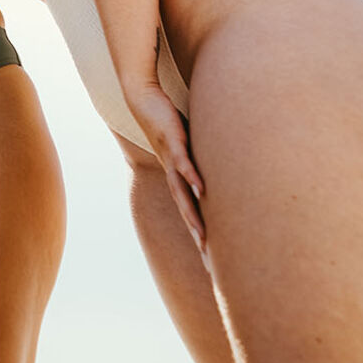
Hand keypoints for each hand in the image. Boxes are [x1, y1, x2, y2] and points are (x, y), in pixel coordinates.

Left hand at [123, 78, 207, 261]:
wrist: (144, 99)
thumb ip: (203, 157)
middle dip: (197, 237)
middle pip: (186, 211)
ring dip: (192, 216)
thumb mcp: (192, 144)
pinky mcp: (173, 142)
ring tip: (203, 238)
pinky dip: (191, 177)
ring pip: (182, 193)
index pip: (191, 210)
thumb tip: (219, 168)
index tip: (211, 258)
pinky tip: (201, 190)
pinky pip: (183, 163)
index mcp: (178, 176)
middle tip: (208, 263)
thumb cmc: (170, 122)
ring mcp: (171, 159)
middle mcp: (173, 173)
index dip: (200, 233)